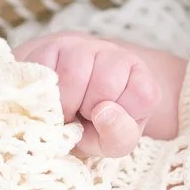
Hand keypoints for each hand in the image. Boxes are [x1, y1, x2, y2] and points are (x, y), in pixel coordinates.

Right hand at [13, 31, 162, 159]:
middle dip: (89, 110)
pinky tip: (51, 99)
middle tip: (83, 117)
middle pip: (106, 82)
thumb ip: (118, 135)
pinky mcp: (53, 46)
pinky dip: (46, 94)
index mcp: (140, 79)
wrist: (60, 117)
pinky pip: (48, 68)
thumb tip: (104, 112)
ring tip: (66, 111)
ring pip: (74, 73)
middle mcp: (116, 56)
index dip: (121, 118)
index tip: (109, 123)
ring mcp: (84, 47)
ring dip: (66, 103)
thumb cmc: (93, 129)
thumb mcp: (113, 143)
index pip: (143, 94)